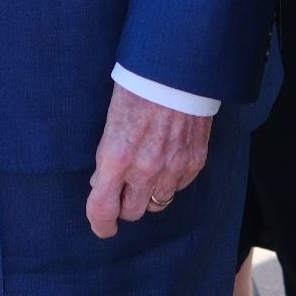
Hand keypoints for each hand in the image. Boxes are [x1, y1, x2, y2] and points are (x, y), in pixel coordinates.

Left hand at [84, 84, 211, 238]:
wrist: (177, 68)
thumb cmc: (138, 86)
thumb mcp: (110, 121)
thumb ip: (107, 156)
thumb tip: (102, 182)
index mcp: (116, 157)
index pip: (103, 209)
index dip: (100, 224)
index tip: (102, 227)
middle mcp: (145, 169)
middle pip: (133, 213)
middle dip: (125, 206)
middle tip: (123, 191)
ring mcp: (173, 167)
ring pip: (158, 203)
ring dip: (149, 194)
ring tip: (147, 173)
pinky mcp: (195, 161)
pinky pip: (181, 187)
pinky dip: (172, 181)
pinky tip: (167, 161)